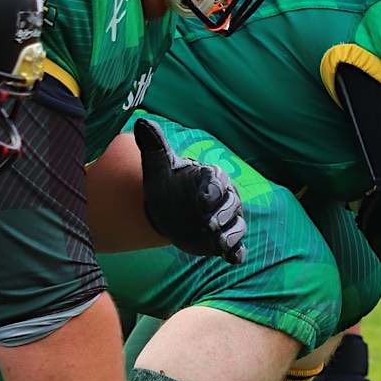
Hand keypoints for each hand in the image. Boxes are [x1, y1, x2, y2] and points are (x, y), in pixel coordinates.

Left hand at [135, 118, 246, 263]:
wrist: (167, 211)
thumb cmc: (165, 185)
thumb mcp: (157, 168)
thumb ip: (154, 146)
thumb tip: (142, 121)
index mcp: (209, 177)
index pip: (215, 180)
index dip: (211, 190)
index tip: (201, 200)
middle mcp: (222, 198)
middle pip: (231, 204)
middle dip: (223, 215)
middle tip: (209, 225)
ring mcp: (225, 220)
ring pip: (237, 226)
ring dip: (232, 235)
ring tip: (221, 245)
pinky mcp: (224, 238)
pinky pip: (237, 245)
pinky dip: (238, 252)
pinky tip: (233, 259)